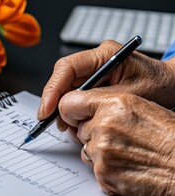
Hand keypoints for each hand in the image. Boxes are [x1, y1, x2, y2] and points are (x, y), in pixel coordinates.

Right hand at [38, 40, 174, 124]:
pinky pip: (74, 95)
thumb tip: (67, 107)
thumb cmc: (159, 85)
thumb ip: (97, 99)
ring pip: (65, 89)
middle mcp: (95, 61)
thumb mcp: (130, 95)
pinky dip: (71, 110)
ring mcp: (93, 72)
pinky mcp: (93, 83)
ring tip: (67, 126)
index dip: (52, 89)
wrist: (170, 86)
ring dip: (62, 108)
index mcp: (105, 54)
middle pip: (62, 79)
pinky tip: (74, 122)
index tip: (47, 110)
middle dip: (55, 102)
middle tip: (50, 122)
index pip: (67, 68)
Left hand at [58, 89, 174, 195]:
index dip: (71, 110)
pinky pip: (93, 169)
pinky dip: (106, 169)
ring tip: (125, 152)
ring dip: (99, 152)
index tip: (73, 115)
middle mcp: (103, 126)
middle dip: (92, 133)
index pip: (69, 103)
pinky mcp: (102, 174)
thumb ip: (106, 104)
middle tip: (117, 137)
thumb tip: (82, 109)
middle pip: (79, 129)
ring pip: (86, 149)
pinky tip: (126, 166)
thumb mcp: (139, 105)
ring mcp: (101, 151)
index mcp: (113, 104)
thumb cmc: (168, 136)